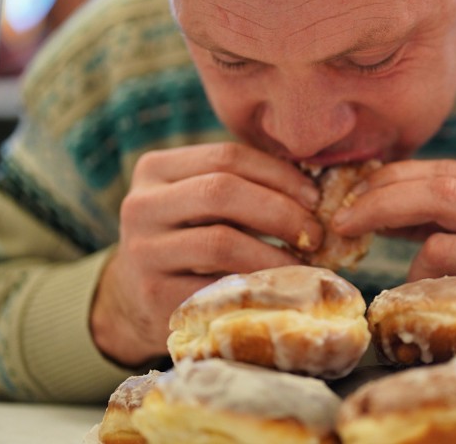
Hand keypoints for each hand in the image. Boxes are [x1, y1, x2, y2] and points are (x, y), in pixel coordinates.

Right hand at [90, 143, 323, 366]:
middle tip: (315, 233)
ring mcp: (143, 251)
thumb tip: (317, 189)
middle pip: (221, 191)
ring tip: (304, 263)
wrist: (138, 298)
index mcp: (156, 168)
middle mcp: (141, 204)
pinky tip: (281, 290)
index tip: (315, 197)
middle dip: (280, 211)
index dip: (279, 174)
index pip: (227, 156)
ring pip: (221, 241)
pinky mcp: (154, 294)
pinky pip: (216, 287)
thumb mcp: (203, 204)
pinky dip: (257, 287)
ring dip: (274, 253)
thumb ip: (245, 186)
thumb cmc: (190, 239)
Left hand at [331, 159, 455, 351]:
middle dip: (379, 203)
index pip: (442, 169)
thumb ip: (439, 209)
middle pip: (438, 191)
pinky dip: (424, 288)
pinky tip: (434, 297)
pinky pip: (446, 286)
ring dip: (407, 259)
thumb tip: (366, 198)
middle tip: (342, 222)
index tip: (353, 197)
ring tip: (410, 274)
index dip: (390, 179)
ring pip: (438, 241)